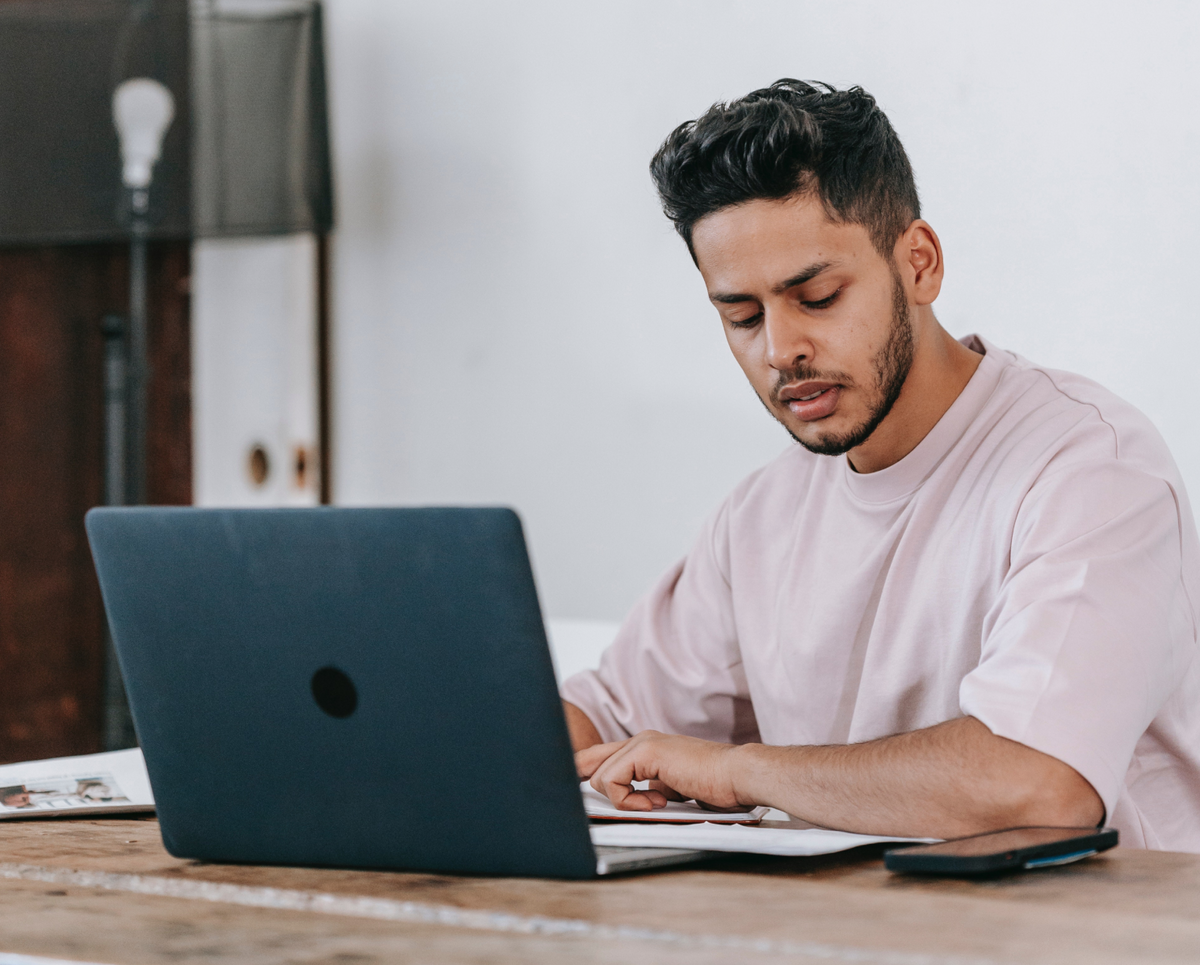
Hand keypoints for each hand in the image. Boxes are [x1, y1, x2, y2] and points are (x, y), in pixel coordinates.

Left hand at [574, 730, 749, 811]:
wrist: (738, 776)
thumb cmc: (715, 786)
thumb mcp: (671, 789)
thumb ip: (648, 789)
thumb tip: (628, 803)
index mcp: (645, 747)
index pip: (600, 758)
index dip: (587, 778)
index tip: (590, 802)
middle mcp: (640, 740)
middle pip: (586, 761)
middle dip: (591, 789)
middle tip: (618, 808)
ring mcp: (642, 743)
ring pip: (598, 775)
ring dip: (621, 799)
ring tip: (655, 805)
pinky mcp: (646, 751)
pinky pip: (612, 780)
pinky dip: (628, 800)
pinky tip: (657, 803)